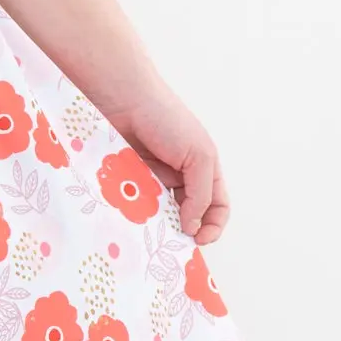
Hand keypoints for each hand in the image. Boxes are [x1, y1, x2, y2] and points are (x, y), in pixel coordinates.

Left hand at [107, 83, 230, 246]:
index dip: (213, 226)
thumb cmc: (167, 119)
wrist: (123, 99)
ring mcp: (153, 177)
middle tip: (172, 242)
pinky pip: (136, 203)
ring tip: (151, 229)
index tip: (198, 239)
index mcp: (204, 169)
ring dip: (158, 223)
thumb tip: (193, 227)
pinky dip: (137, 213)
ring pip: (160, 213)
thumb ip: (201, 194)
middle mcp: (180, 176)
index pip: (217, 207)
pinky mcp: (129, 177)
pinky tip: (133, 216)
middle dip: (182, 230)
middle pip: (187, 214)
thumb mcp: (199, 156)